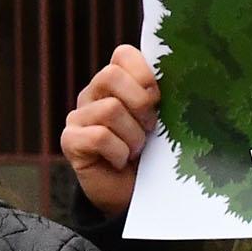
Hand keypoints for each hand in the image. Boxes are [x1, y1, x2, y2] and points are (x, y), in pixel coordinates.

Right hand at [60, 44, 159, 214]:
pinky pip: (98, 136)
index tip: (158, 99)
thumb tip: (181, 76)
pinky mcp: (70, 141)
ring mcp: (78, 117)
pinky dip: (118, 152)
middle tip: (149, 128)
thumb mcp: (161, 122)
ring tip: (136, 151)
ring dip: (132, 136)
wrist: (132, 196)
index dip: (144, 73)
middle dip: (139, 103)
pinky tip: (120, 162)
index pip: (123, 54)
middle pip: (111, 75)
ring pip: (110, 110)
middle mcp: (93, 95)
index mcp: (116, 83)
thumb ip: (161, 97)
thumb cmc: (151, 155)